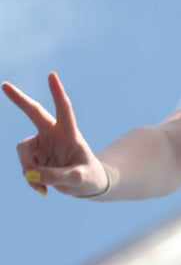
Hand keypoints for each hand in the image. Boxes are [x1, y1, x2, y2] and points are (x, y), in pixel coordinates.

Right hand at [2, 72, 108, 196]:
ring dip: (29, 169)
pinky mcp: (34, 155)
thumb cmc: (88, 177)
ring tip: (43, 187)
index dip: (57, 93)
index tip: (52, 75)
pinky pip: (25, 167)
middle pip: (34, 112)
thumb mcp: (79, 180)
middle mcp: (53, 133)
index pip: (64, 110)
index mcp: (70, 133)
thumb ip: (57, 177)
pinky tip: (42, 188)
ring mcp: (42, 143)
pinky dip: (31, 180)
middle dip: (19, 99)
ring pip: (23, 150)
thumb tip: (32, 175)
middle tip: (4, 85)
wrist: (85, 184)